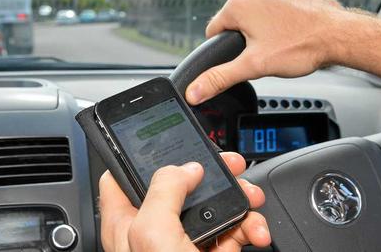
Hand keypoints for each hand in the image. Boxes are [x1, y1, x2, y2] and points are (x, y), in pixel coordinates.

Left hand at [99, 152, 270, 251]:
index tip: (172, 140)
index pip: (124, 175)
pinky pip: (231, 232)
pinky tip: (256, 234)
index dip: (145, 154)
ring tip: (252, 206)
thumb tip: (184, 168)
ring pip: (211, 206)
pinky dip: (249, 229)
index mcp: (127, 221)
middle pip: (179, 184)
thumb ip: (163, 191)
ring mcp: (183, 245)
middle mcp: (154, 230)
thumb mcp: (154, 236)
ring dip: (239, 202)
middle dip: (212, 175)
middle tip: (232, 168)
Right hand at [186, 0, 354, 104]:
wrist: (340, 35)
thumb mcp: (254, 66)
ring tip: (284, 43)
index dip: (225, 50)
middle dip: (248, 40)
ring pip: (258, 14)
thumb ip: (220, 78)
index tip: (244, 58)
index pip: (214, 31)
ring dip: (265, 29)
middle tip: (268, 53)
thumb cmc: (301, 47)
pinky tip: (295, 32)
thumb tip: (194, 91)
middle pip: (238, 22)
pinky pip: (278, 7)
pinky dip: (283, 20)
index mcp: (238, 4)